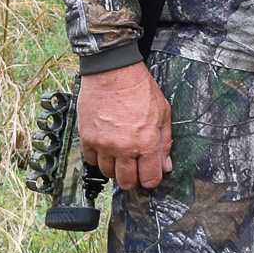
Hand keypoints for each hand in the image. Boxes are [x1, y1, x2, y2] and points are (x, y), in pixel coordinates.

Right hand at [79, 63, 173, 190]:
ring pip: (108, 173)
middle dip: (133, 180)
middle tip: (134, 171)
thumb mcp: (163, 112)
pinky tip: (105, 148)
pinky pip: (90, 160)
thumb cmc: (139, 88)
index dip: (152, 180)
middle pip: (127, 181)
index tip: (150, 176)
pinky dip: (98, 158)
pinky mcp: (87, 138)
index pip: (149, 178)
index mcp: (146, 142)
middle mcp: (123, 147)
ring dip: (115, 169)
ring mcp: (103, 144)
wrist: (113, 72)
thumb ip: (165, 142)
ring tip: (120, 157)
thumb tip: (166, 165)